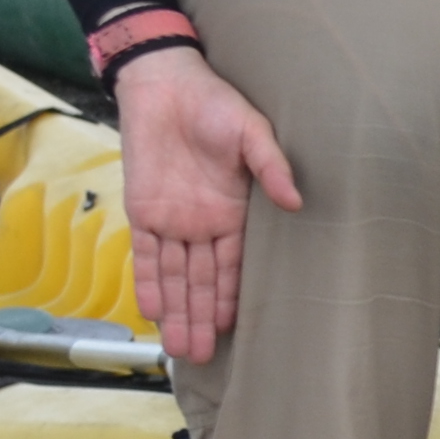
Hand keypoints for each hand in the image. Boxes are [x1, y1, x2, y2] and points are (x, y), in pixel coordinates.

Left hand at [114, 46, 302, 366]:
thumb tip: (295, 201)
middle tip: (203, 354)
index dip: (232, 295)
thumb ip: (270, 166)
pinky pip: (146, 255)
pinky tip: (152, 312)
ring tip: (181, 348)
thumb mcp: (251, 131)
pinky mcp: (144, 210)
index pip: (234, 265)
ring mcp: (173, 220)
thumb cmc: (215, 103)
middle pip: (203, 282)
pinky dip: (148, 282)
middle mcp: (204, 224)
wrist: (165, 84)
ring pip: (175, 277)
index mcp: (235, 211)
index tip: (234, 326)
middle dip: (202, 317)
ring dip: (177, 311)